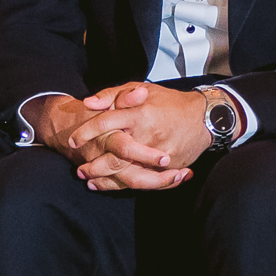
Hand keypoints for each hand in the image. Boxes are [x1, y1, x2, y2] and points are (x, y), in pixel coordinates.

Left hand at [72, 82, 214, 192]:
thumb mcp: (141, 89)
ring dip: (106, 181)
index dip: (86, 132)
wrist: (203, 116)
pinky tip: (112, 186)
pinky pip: (144, 181)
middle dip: (94, 166)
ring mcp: (159, 154)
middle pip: (114, 157)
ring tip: (90, 182)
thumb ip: (113, 95)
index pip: (106, 123)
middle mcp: (148, 135)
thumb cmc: (168, 102)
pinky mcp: (168, 168)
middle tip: (79, 170)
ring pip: (128, 174)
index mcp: (139, 114)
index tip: (73, 139)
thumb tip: (89, 103)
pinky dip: (126, 186)